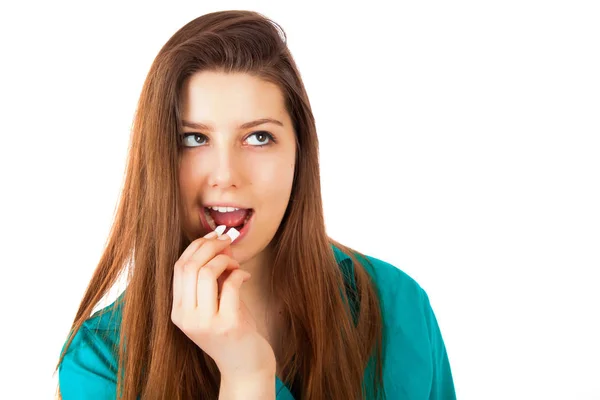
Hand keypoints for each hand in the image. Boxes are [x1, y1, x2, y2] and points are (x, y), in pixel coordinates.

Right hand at [171, 231, 275, 380]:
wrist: (244, 365)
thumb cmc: (231, 330)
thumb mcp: (215, 302)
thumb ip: (212, 276)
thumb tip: (217, 241)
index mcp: (178, 311)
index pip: (179, 267)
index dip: (196, 246)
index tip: (212, 236)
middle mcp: (186, 318)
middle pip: (190, 266)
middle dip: (210, 246)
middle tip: (227, 241)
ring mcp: (205, 323)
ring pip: (207, 272)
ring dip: (225, 259)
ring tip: (236, 264)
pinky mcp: (227, 325)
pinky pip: (230, 284)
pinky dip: (239, 273)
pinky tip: (246, 276)